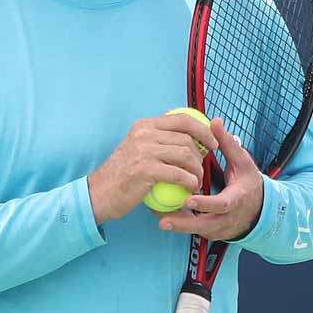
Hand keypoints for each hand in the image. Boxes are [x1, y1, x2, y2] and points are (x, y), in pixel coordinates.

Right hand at [87, 111, 215, 224]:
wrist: (99, 192)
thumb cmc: (124, 174)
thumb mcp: (139, 148)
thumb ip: (160, 140)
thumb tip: (191, 136)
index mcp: (145, 125)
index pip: (182, 119)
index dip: (203, 129)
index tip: (213, 143)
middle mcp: (144, 134)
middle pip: (187, 139)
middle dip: (201, 156)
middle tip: (201, 170)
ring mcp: (144, 150)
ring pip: (186, 155)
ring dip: (197, 170)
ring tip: (196, 181)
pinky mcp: (145, 169)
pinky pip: (179, 173)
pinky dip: (190, 181)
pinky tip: (190, 188)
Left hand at [154, 117, 263, 242]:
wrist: (259, 209)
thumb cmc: (248, 183)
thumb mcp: (242, 163)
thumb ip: (227, 144)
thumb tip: (215, 122)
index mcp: (237, 199)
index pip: (222, 204)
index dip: (205, 203)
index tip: (189, 198)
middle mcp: (228, 217)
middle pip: (205, 224)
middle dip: (184, 223)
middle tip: (163, 219)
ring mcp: (220, 228)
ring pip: (197, 230)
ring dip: (177, 225)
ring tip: (158, 218)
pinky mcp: (212, 232)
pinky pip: (195, 230)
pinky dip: (180, 225)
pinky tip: (163, 217)